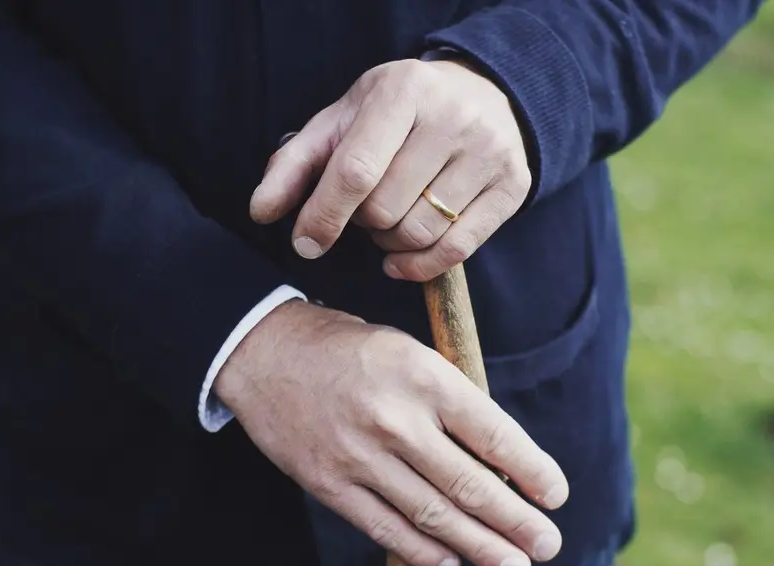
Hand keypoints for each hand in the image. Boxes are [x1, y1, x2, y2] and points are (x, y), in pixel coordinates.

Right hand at [214, 300, 567, 565]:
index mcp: (423, 377)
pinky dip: (422, 551)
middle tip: (548, 546)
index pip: (494, 435)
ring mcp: (359, 457)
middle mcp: (394, 419)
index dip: (532, 472)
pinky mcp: (328, 484)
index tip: (556, 496)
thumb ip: (451, 401)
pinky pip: (384, 528)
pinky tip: (451, 561)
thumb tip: (501, 460)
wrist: (263, 352)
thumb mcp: (410, 353)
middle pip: (470, 485)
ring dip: (480, 546)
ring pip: (432, 515)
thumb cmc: (349, 350)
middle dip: (517, 522)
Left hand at [249, 59, 530, 282]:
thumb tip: (260, 212)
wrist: (479, 94)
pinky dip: (419, 266)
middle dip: (362, 224)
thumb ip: (293, 165)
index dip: (324, 216)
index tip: (305, 243)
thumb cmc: (395, 114)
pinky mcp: (513, 186)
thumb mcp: (340, 123)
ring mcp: (489, 152)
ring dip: (390, 243)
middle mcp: (453, 118)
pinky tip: (401, 256)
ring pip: (419, 234)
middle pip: (385, 210)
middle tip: (364, 208)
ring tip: (388, 218)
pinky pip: (456, 251)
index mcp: (403, 92)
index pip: (356, 171)